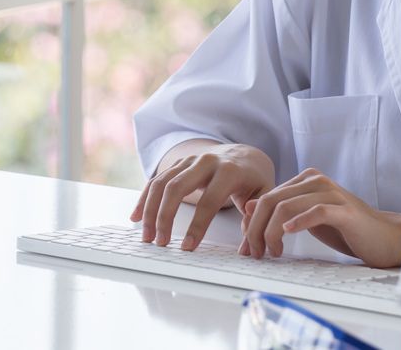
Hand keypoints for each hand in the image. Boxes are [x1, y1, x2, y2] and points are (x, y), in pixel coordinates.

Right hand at [130, 143, 274, 250]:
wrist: (245, 154)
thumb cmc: (254, 179)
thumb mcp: (264, 196)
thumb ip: (256, 219)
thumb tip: (249, 247)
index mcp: (229, 171)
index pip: (209, 200)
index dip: (197, 225)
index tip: (188, 247)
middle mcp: (205, 162)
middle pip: (177, 187)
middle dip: (165, 216)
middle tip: (160, 242)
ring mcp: (189, 161)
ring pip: (162, 183)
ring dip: (150, 210)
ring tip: (147, 236)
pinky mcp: (178, 165)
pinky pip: (156, 180)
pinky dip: (144, 199)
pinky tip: (136, 217)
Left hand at [240, 168, 400, 268]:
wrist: (383, 237)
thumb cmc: (345, 229)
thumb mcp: (306, 219)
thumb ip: (280, 211)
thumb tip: (248, 207)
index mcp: (304, 180)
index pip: (267, 198)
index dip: (251, 223)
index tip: (247, 248)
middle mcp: (316, 181)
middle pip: (271, 201)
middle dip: (256, 229)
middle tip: (255, 253)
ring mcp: (331, 193)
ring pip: (287, 207)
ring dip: (272, 232)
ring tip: (273, 252)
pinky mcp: (344, 210)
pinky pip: (316, 211)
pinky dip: (299, 222)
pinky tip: (287, 232)